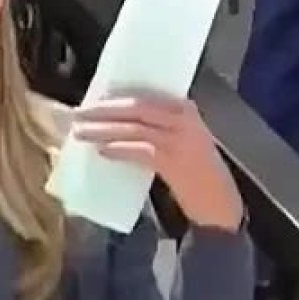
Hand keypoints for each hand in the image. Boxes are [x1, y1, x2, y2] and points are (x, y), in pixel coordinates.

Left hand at [71, 94, 244, 231]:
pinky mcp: (173, 163)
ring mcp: (179, 141)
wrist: (219, 203)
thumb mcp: (181, 140)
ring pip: (134, 128)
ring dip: (104, 130)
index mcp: (184, 110)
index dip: (116, 97)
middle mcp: (184, 120)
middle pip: (137, 108)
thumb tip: (116, 121)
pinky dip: (119, 149)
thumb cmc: (197, 172)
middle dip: (104, 109)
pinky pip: (140, 151)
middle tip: (79, 113)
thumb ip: (157, 127)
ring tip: (81, 132)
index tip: (94, 97)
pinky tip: (102, 150)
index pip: (145, 96)